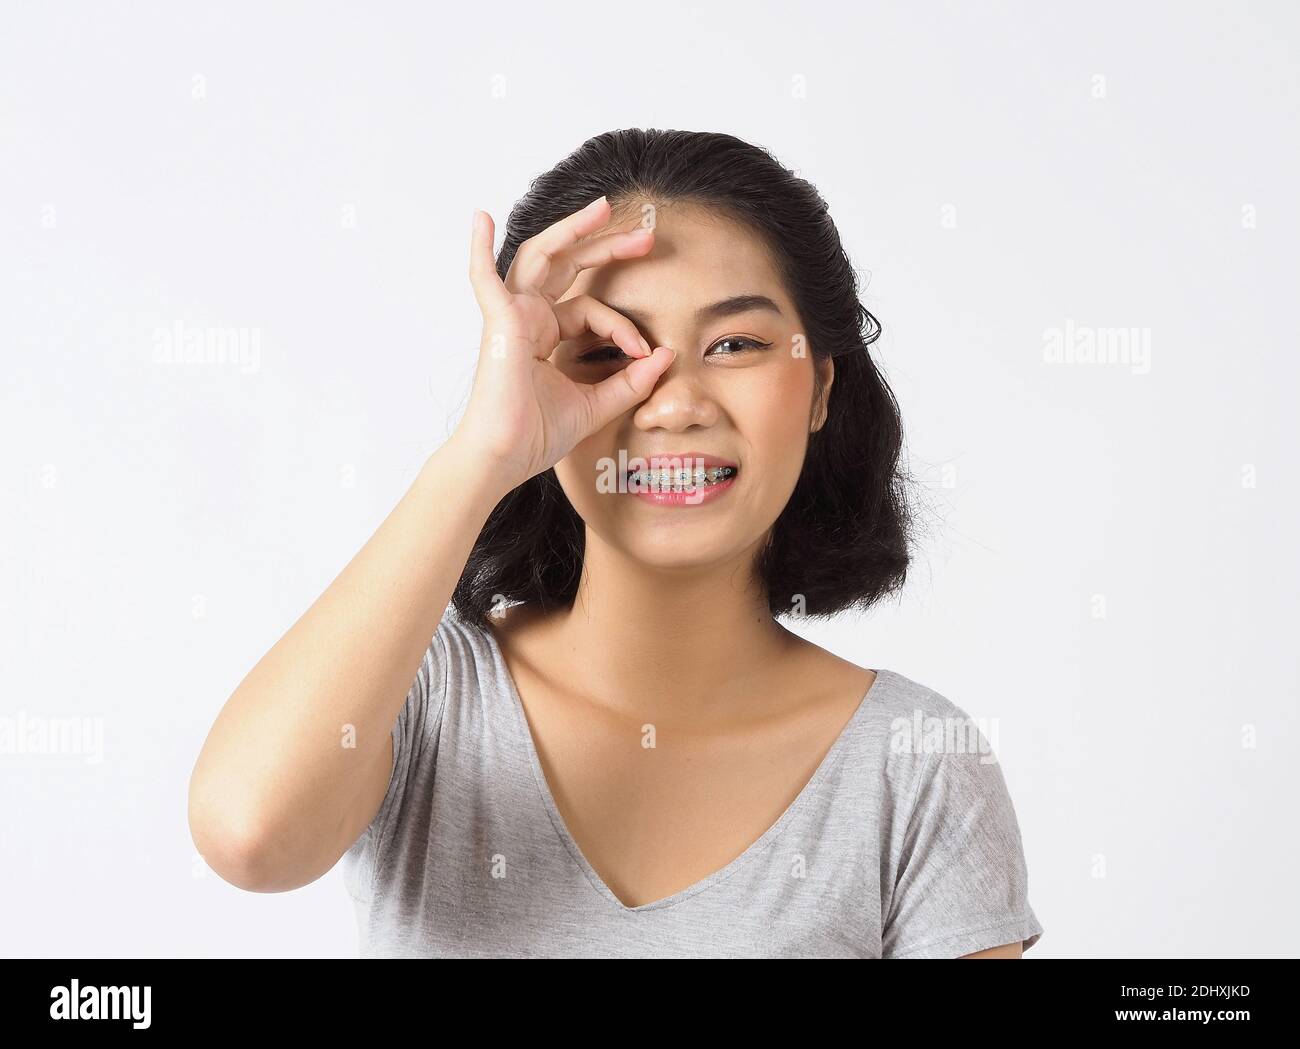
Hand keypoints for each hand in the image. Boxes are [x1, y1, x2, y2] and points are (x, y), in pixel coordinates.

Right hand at [453, 196, 674, 489]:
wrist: (506, 457)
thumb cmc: (537, 435)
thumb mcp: (598, 404)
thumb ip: (632, 382)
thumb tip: (665, 356)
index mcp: (546, 334)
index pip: (591, 310)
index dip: (623, 326)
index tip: (646, 354)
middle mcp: (528, 318)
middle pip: (569, 267)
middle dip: (607, 247)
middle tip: (646, 236)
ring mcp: (511, 316)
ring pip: (542, 257)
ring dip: (572, 230)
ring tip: (602, 208)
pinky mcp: (499, 322)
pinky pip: (484, 278)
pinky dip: (480, 249)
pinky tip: (481, 219)